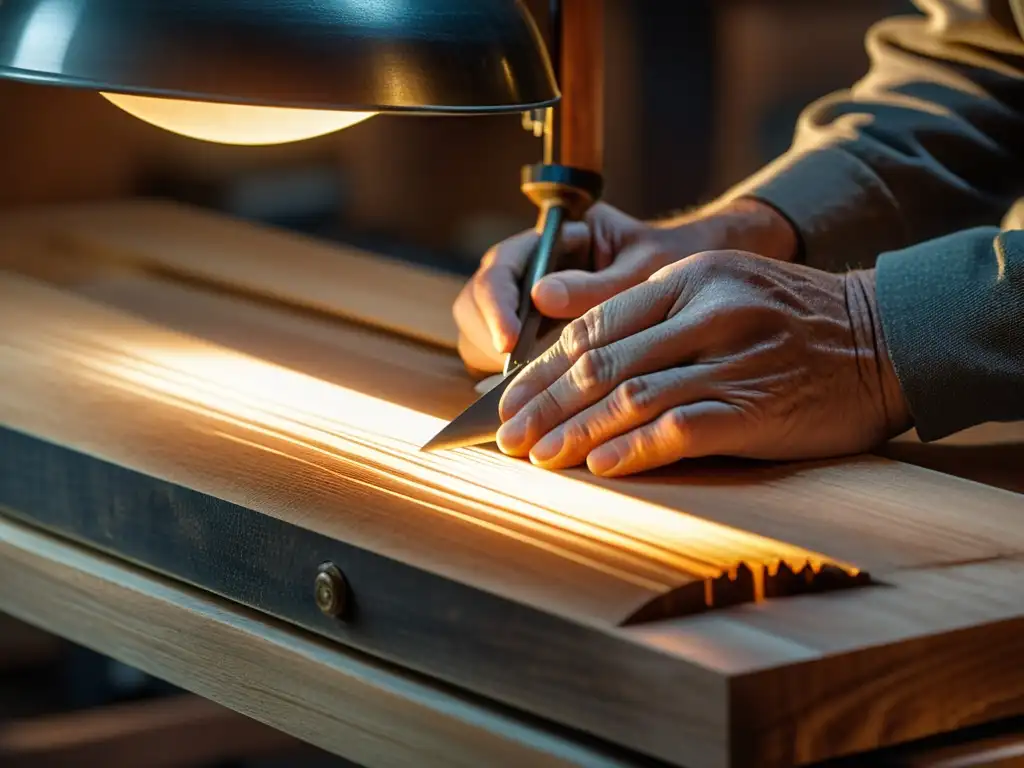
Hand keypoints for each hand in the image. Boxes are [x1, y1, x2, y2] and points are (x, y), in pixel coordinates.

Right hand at [453, 199, 797, 374]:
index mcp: (556, 238)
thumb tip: (542, 297)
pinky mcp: (545, 341)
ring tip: (521, 407)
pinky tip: (540, 414)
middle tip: (507, 387)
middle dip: (487, 343)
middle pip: (478, 304)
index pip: (501, 266)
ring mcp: (535, 308)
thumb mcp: (649, 268)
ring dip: (498, 370)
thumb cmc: (687, 262)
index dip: (496, 306)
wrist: (712, 278)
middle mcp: (536, 271)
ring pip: (488, 337)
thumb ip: (599, 285)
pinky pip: (515, 363)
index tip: (509, 343)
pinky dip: (522, 387)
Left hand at [494, 251, 910, 475]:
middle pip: (601, 363)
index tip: (509, 397)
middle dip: (544, 404)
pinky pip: (680, 429)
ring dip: (576, 433)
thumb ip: (653, 310)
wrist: (887, 337)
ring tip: (537, 458)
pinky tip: (599, 467)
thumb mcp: (724, 287)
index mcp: (690, 277)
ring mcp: (732, 358)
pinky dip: (633, 450)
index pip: (595, 325)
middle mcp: (706, 312)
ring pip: (630, 398)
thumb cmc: (794, 319)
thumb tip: (572, 341)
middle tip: (505, 436)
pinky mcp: (756, 406)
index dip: (543, 366)